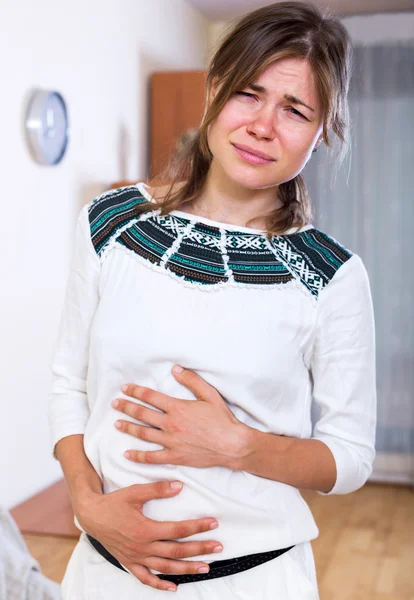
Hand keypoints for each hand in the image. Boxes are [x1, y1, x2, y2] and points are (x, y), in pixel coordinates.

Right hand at [74, 481, 222, 592]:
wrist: (91, 515)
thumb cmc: (114, 502)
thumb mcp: (135, 492)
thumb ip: (158, 489)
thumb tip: (179, 486)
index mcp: (145, 529)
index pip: (178, 530)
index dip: (197, 527)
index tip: (213, 523)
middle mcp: (142, 547)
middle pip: (176, 552)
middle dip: (200, 550)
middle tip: (218, 547)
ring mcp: (136, 557)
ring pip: (165, 568)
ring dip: (187, 569)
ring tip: (205, 567)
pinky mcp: (129, 562)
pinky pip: (145, 578)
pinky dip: (160, 585)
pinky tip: (173, 587)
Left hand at [113, 365, 247, 468]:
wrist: (232, 445)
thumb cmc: (222, 419)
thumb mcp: (210, 394)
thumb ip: (192, 380)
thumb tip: (175, 369)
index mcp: (178, 408)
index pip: (150, 397)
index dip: (136, 391)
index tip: (125, 389)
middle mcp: (170, 424)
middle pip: (142, 414)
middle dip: (126, 407)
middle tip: (115, 404)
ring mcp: (171, 441)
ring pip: (143, 434)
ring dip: (128, 428)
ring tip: (117, 424)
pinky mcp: (175, 456)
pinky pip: (152, 457)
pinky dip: (138, 456)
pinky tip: (128, 454)